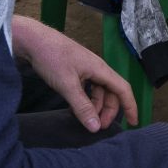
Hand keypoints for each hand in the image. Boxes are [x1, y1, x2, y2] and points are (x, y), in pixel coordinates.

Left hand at [14, 18, 136, 132]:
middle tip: (98, 127)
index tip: (133, 123)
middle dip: (108, 111)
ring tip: (86, 120)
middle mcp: (97, 69)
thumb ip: (82, 106)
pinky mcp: (76, 71)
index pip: (123, 89)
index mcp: (100, 69)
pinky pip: (87, 89)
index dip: (130, 106)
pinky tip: (75, 109)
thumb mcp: (67, 85)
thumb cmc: (52, 58)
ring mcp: (86, 69)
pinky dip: (85, 100)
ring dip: (96, 107)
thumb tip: (95, 127)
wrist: (33, 40)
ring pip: (98, 92)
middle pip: (111, 93)